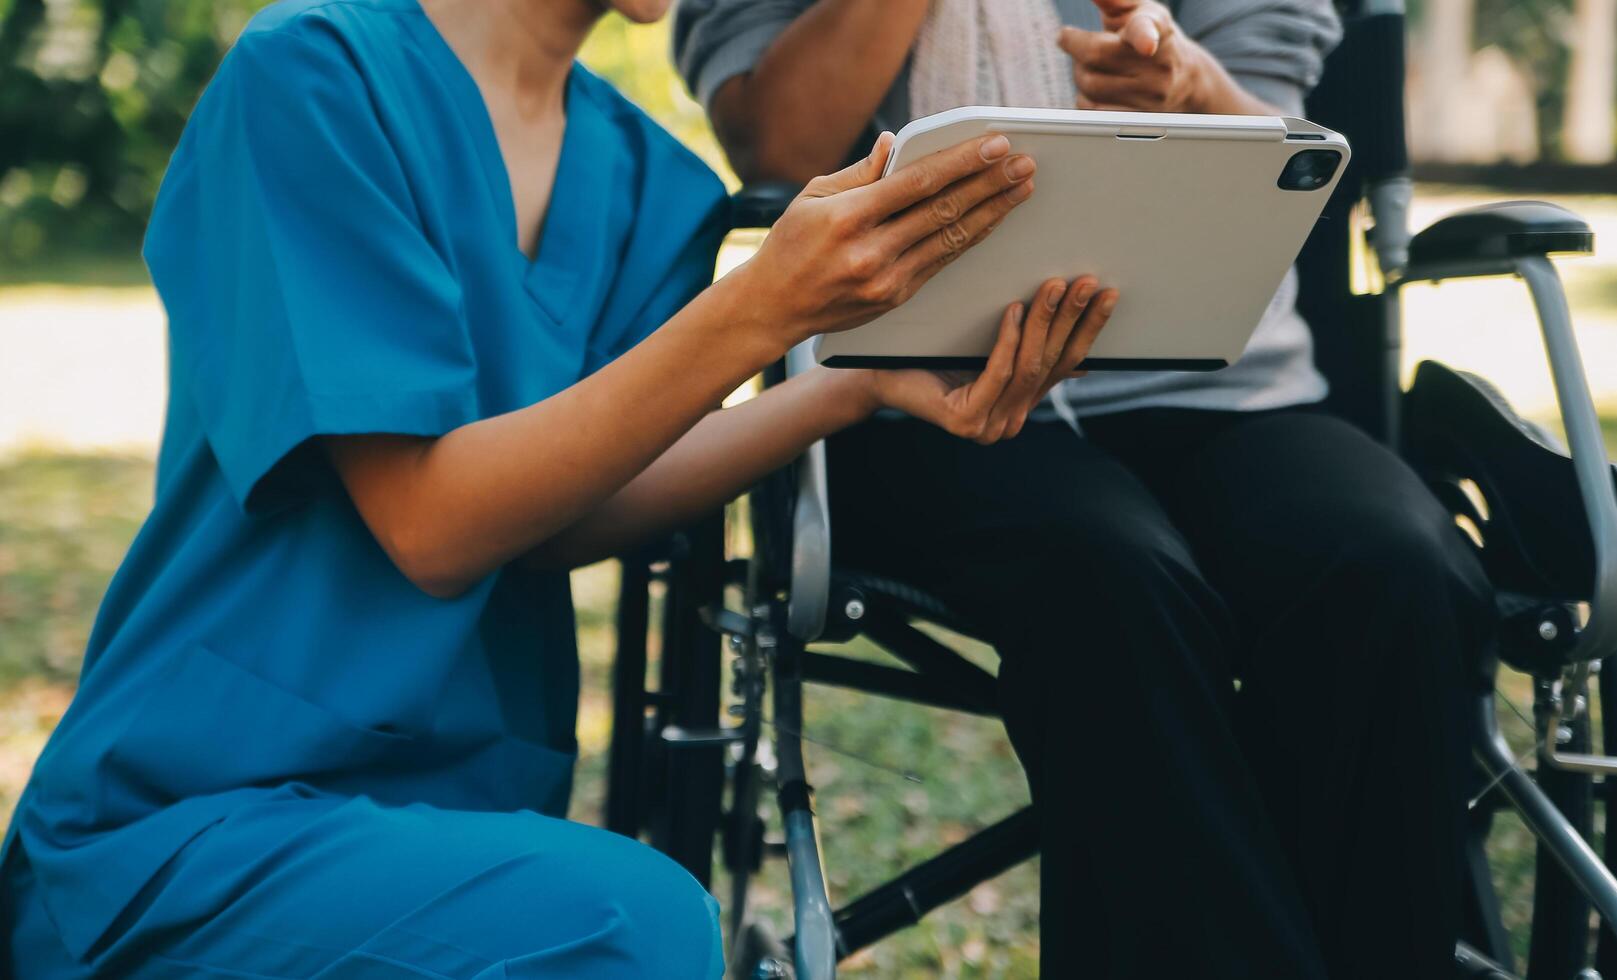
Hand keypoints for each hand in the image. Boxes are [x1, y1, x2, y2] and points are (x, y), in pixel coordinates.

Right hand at [732, 131, 1035, 351]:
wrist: (772, 308)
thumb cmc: (790, 245)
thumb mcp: (813, 196)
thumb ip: (859, 171)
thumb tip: (896, 144)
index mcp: (848, 217)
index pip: (919, 183)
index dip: (963, 163)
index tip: (996, 145)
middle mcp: (870, 250)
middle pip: (944, 211)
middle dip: (990, 184)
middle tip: (1023, 164)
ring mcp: (886, 279)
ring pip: (950, 239)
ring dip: (992, 212)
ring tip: (1020, 189)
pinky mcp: (895, 298)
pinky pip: (942, 262)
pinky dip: (970, 239)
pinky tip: (992, 221)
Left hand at [862, 277, 1116, 442]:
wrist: (876, 373)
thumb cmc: (933, 353)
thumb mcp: (990, 348)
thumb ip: (1031, 352)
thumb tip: (1087, 353)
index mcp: (1021, 405)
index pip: (1066, 363)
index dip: (1088, 328)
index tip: (1109, 293)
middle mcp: (1010, 422)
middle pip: (1051, 363)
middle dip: (1073, 320)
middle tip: (1089, 283)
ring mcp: (989, 427)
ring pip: (1027, 367)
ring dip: (1045, 323)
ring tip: (1056, 286)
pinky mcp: (965, 422)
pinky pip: (996, 373)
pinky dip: (1008, 340)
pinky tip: (1013, 309)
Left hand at [1057, 0, 1213, 112]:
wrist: (1184, 79)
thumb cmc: (1151, 36)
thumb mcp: (1139, 11)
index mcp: (1155, 29)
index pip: (1146, 32)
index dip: (1145, 37)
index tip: (1147, 44)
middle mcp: (1158, 67)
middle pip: (1095, 58)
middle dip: (1076, 50)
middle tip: (1077, 43)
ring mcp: (1150, 97)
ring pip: (1090, 87)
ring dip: (1079, 76)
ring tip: (1092, 67)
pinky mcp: (1139, 121)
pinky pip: (1094, 113)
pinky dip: (1085, 100)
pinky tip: (1097, 90)